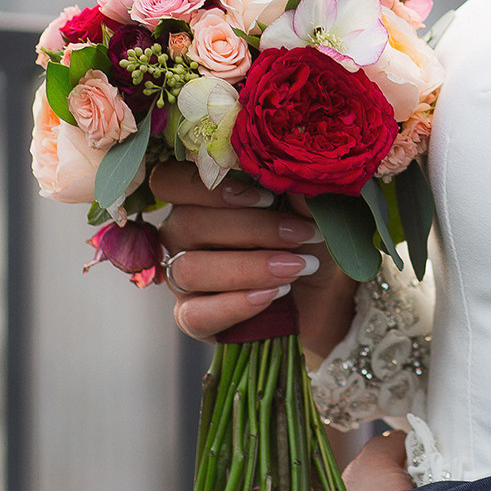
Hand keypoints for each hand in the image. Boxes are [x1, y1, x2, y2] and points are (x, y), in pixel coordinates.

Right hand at [150, 161, 358, 357]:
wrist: (320, 295)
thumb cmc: (306, 241)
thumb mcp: (310, 212)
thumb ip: (297, 191)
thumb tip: (295, 172)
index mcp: (197, 197)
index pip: (169, 181)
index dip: (211, 187)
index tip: (267, 196)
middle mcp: (179, 235)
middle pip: (187, 224)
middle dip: (252, 229)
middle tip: (300, 235)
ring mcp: (180, 277)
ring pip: (190, 269)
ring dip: (249, 267)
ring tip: (296, 267)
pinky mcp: (191, 318)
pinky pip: (195, 313)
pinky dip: (236, 304)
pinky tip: (273, 294)